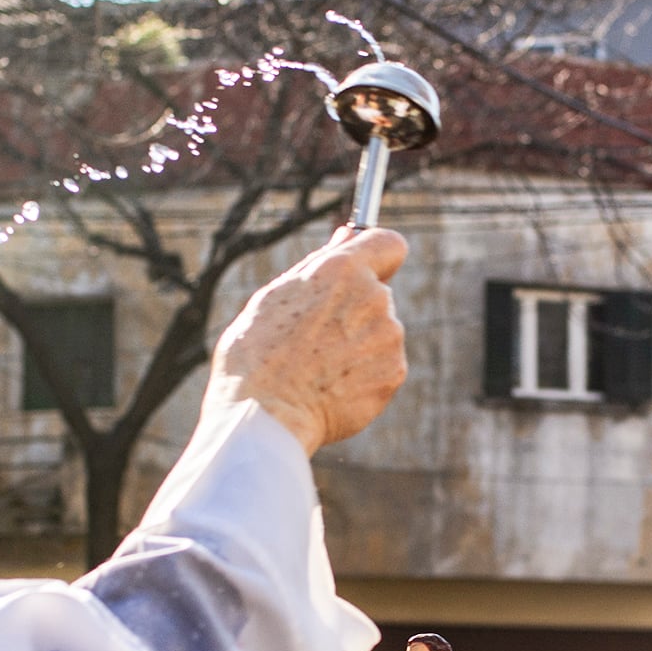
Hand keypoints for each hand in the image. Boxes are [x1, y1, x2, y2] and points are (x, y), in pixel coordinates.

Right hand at [208, 227, 407, 452]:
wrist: (265, 416)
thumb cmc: (257, 354)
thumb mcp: (276, 296)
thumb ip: (320, 264)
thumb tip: (348, 235)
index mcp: (342, 269)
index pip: (388, 243)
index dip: (377, 255)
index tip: (366, 269)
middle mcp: (374, 296)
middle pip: (379, 293)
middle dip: (355, 309)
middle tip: (316, 337)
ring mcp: (389, 336)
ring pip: (381, 332)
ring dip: (359, 345)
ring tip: (318, 368)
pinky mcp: (394, 373)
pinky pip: (384, 366)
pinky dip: (364, 375)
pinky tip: (332, 387)